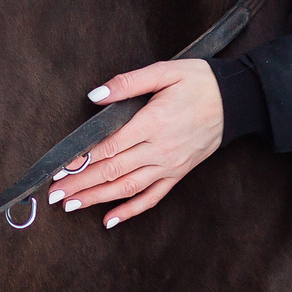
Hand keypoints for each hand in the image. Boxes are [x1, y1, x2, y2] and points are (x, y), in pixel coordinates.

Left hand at [47, 59, 224, 228]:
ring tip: (71, 206)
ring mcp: (169, 165)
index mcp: (153, 122)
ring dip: (97, 199)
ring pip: (128, 188)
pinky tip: (110, 220)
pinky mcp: (178, 174)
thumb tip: (95, 95)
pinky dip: (130, 211)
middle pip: (113, 171)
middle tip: (55, 195)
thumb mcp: (164, 71)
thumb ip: (128, 83)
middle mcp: (160, 149)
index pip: (109, 147)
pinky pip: (152, 197)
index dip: (82, 159)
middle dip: (81, 184)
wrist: (236, 100)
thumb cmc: (199, 82)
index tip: (60, 168)